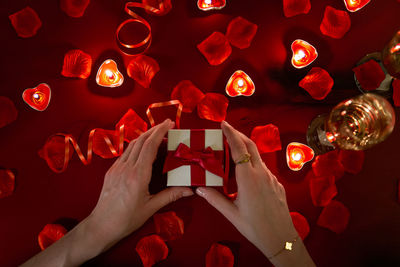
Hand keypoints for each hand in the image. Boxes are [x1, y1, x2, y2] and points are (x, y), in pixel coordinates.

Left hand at [88, 119, 193, 249]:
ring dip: (145, 136)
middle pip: (141, 141)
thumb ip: (170, 195)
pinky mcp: (111, 171)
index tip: (169, 123)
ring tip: (157, 133)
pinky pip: (126, 153)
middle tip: (167, 124)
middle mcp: (126, 167)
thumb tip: (190, 190)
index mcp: (138, 175)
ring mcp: (117, 168)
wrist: (101, 225)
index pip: (150, 146)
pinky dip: (137, 146)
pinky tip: (143, 149)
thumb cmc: (127, 219)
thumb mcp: (151, 207)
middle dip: (154, 129)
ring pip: (132, 145)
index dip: (160, 132)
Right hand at [196, 121, 314, 266]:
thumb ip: (215, 198)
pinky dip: (252, 162)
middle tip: (226, 129)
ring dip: (245, 148)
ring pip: (258, 156)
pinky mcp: (276, 184)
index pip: (239, 149)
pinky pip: (263, 167)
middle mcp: (262, 174)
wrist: (281, 239)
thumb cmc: (255, 227)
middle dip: (238, 134)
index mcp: (249, 178)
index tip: (223, 124)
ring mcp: (271, 178)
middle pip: (251, 145)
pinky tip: (245, 172)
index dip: (231, 134)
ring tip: (232, 149)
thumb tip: (199, 188)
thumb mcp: (231, 214)